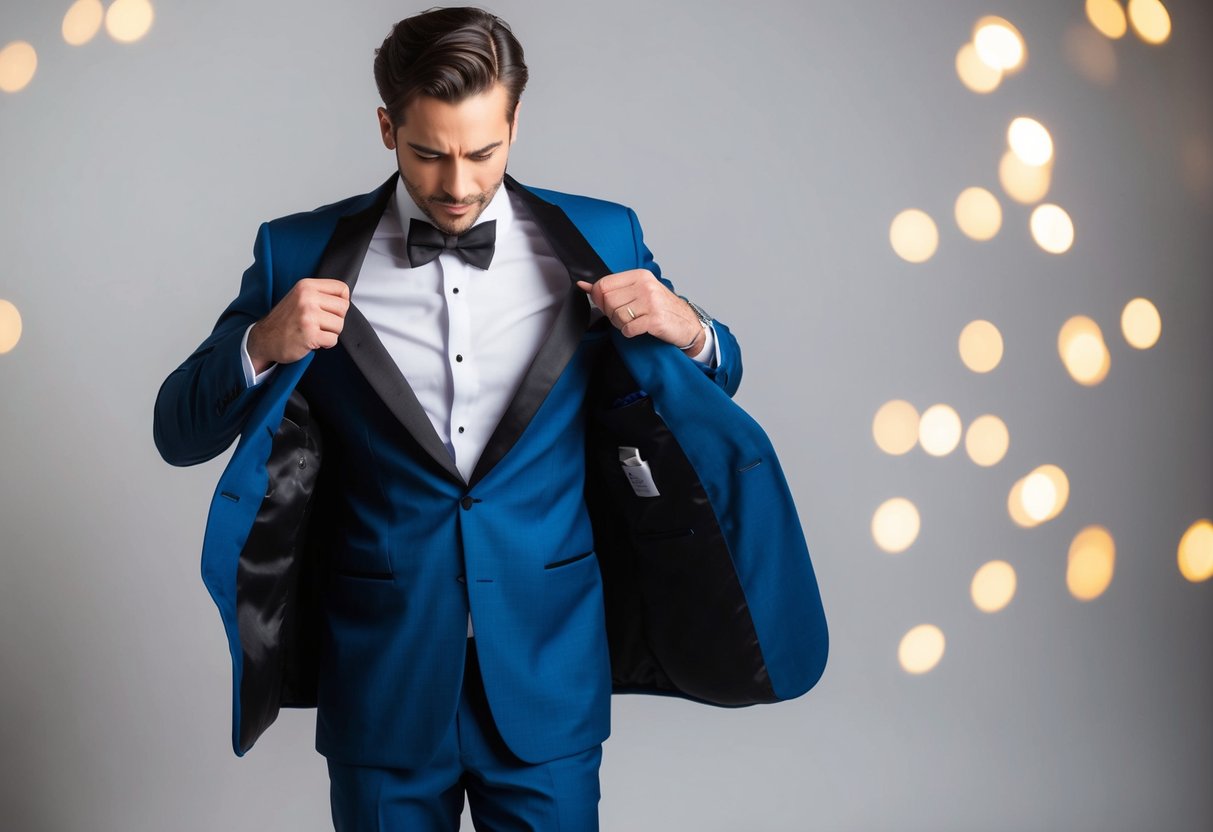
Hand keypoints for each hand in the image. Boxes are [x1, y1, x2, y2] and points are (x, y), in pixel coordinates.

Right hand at [246, 278, 350, 372]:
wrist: (264, 339)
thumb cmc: (284, 320)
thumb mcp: (299, 297)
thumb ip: (320, 294)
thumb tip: (345, 299)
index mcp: (306, 286)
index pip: (341, 288)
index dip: (340, 302)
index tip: (330, 309)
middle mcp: (307, 298)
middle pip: (343, 307)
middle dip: (336, 319)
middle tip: (320, 323)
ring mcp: (308, 316)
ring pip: (339, 325)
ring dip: (330, 333)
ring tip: (315, 331)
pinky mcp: (310, 334)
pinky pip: (333, 340)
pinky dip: (326, 344)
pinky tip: (313, 340)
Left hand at [576, 270, 702, 352]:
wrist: (688, 324)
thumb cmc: (661, 308)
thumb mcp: (638, 291)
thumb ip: (612, 288)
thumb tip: (584, 285)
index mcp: (639, 275)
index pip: (603, 284)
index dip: (600, 299)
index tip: (608, 306)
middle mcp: (645, 286)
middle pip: (608, 301)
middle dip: (611, 314)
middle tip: (624, 318)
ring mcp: (651, 302)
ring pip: (617, 316)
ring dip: (621, 325)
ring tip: (633, 323)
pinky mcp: (655, 320)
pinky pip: (628, 329)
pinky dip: (629, 333)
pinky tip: (639, 330)